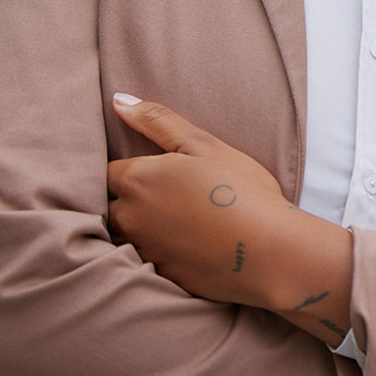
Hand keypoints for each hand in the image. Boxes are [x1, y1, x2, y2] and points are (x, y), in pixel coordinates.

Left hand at [107, 93, 330, 310]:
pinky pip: (141, 260)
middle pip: (107, 205)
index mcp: (137, 179)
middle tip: (162, 195)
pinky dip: (155, 251)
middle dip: (123, 199)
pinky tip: (183, 245)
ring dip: (136, 227)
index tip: (149, 171)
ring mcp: (141, 249)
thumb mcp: (205, 146)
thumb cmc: (241, 191)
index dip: (125, 169)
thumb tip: (118, 100)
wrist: (269, 252)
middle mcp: (129, 216)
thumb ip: (158, 121)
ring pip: (122, 234)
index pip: (105, 170)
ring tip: (171, 221)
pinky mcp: (156, 275)